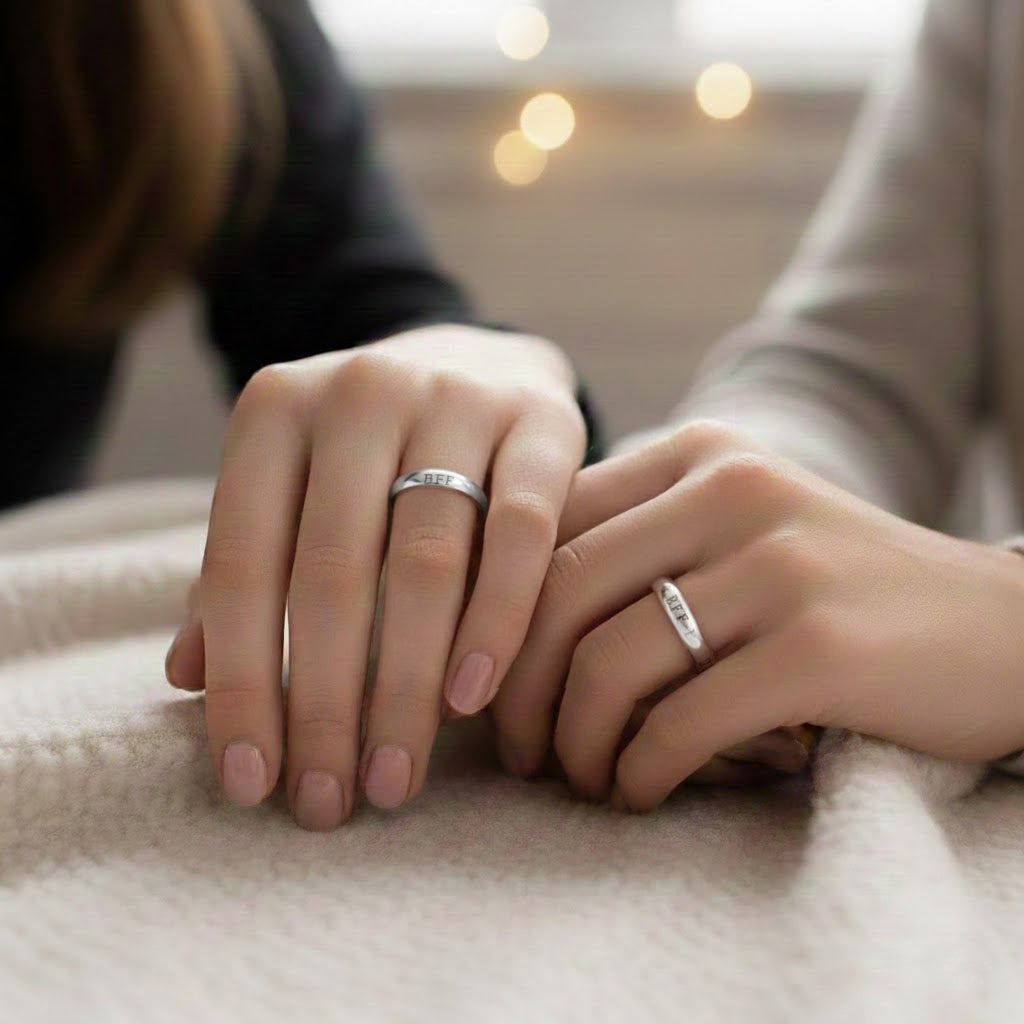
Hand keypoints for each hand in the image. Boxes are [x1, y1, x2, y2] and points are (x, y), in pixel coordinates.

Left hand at [164, 324, 584, 827]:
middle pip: (330, 574)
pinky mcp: (540, 423)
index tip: (251, 781)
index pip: (239, 564)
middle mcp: (358, 391)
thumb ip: (242, 569)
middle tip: (329, 802)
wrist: (481, 363)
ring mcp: (454, 398)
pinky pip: (518, 535)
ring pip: (423, 563)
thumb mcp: (292, 489)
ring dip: (404, 688)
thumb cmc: (369, 453)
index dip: (242, 682)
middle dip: (324, 706)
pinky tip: (471, 700)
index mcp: (273, 408)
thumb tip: (185, 677)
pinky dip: (494, 622)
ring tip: (392, 777)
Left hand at [489, 420, 1023, 811]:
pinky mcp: (818, 648)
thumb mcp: (739, 529)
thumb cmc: (839, 590)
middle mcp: (732, 488)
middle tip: (513, 749)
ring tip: (580, 778)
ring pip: (609, 662)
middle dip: (513, 686)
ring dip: (574, 742)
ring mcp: (779, 563)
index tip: (480, 676)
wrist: (1000, 629)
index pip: (549, 525)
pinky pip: (679, 722)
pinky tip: (639, 791)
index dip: (494, 610)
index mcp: (699, 453)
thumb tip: (507, 619)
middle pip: (561, 591)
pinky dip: (638, 771)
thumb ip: (639, 542)